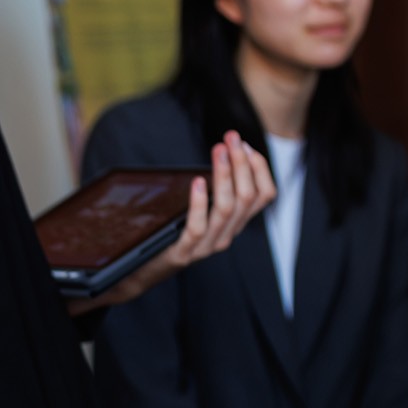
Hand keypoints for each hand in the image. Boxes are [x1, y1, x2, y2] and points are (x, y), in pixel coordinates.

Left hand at [69, 131, 275, 315]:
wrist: (144, 269)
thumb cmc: (172, 230)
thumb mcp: (198, 208)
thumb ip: (212, 188)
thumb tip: (221, 151)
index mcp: (234, 223)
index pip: (263, 195)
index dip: (258, 168)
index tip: (245, 144)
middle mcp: (227, 235)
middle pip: (247, 197)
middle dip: (242, 163)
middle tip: (231, 138)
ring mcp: (207, 246)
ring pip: (227, 208)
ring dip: (224, 176)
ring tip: (218, 151)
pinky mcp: (184, 252)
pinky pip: (198, 226)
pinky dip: (199, 203)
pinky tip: (196, 182)